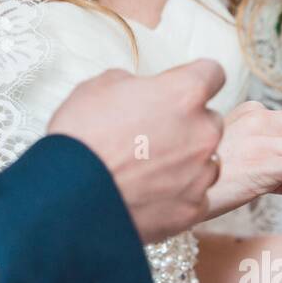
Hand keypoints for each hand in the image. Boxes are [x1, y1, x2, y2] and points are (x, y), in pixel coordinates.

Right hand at [47, 60, 224, 243]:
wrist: (69, 197)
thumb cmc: (81, 137)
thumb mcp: (101, 87)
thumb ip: (136, 83)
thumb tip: (143, 91)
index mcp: (185, 94)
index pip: (212, 73)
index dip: (194, 79)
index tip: (181, 88)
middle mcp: (203, 132)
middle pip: (210, 121)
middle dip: (188, 125)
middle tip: (153, 136)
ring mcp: (202, 174)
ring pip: (207, 161)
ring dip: (186, 162)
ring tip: (148, 170)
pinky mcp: (193, 208)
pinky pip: (195, 196)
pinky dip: (177, 195)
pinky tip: (149, 195)